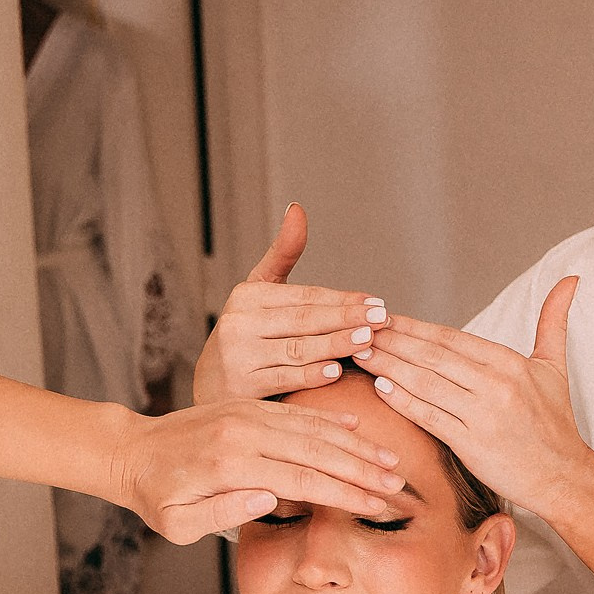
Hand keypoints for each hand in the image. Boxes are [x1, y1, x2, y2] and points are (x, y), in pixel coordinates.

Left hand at [119, 397, 405, 542]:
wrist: (131, 451)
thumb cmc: (155, 496)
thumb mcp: (178, 524)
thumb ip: (223, 512)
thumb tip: (272, 499)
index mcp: (229, 465)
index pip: (301, 480)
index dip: (344, 493)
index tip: (378, 505)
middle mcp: (242, 433)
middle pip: (315, 451)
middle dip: (361, 470)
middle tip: (398, 485)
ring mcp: (246, 415)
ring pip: (311, 429)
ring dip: (354, 447)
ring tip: (388, 462)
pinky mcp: (246, 406)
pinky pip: (295, 413)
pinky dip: (327, 422)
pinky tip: (356, 432)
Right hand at [192, 203, 386, 402]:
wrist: (212, 385)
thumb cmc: (248, 336)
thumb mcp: (260, 292)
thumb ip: (282, 253)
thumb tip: (297, 209)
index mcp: (247, 296)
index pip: (304, 296)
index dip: (342, 299)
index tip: (375, 302)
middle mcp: (238, 322)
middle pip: (303, 319)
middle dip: (345, 318)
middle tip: (380, 318)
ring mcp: (238, 355)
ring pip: (297, 348)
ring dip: (335, 344)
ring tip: (366, 340)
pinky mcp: (241, 385)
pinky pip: (283, 378)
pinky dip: (310, 375)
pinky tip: (335, 371)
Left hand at [355, 277, 591, 516]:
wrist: (563, 476)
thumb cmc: (555, 423)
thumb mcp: (555, 366)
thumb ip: (554, 322)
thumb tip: (570, 279)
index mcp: (510, 362)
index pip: (451, 337)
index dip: (414, 326)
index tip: (385, 317)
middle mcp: (496, 384)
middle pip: (432, 355)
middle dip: (392, 340)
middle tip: (359, 329)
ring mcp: (483, 414)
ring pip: (426, 383)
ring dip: (389, 366)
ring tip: (360, 352)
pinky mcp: (472, 444)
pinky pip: (430, 417)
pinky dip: (404, 401)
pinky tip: (381, 387)